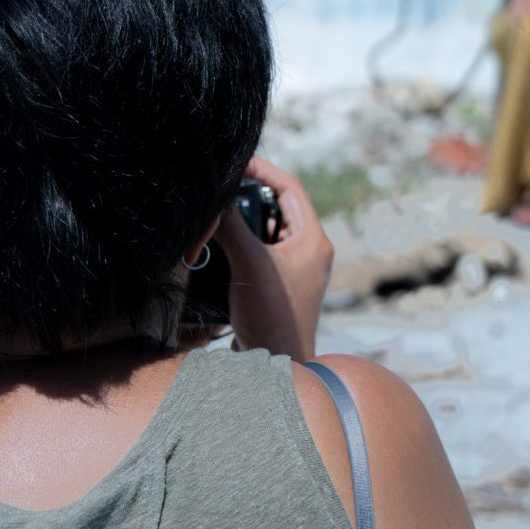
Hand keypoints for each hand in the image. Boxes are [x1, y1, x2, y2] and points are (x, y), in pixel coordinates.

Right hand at [214, 157, 333, 362]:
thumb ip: (233, 225)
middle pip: (277, 207)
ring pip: (266, 230)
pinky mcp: (279, 286)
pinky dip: (240, 245)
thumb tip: (215, 196)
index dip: (262, 170)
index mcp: (314, 240)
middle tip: (219, 191)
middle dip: (247, 197)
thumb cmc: (272, 316)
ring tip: (216, 218)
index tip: (235, 163)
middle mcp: (310, 252)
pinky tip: (218, 248)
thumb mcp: (250, 263)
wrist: (277, 365)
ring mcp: (295, 270)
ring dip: (241, 223)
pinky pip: (260, 253)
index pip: (290, 188)